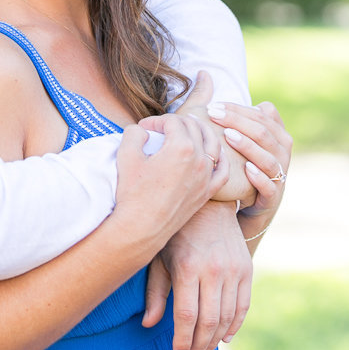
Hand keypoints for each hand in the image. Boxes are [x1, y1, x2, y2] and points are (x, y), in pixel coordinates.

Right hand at [115, 111, 229, 245]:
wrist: (141, 228)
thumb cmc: (132, 193)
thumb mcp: (126, 156)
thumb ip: (135, 133)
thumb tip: (143, 131)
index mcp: (181, 147)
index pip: (172, 121)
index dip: (156, 121)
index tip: (144, 128)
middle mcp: (199, 160)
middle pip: (193, 127)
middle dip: (176, 122)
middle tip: (162, 128)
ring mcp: (206, 177)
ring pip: (213, 143)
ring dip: (201, 131)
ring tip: (190, 128)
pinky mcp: (207, 192)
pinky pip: (223, 170)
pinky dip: (220, 157)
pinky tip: (213, 152)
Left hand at [143, 202, 251, 349]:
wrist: (208, 205)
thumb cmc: (176, 233)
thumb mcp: (160, 258)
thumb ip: (155, 292)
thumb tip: (148, 324)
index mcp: (188, 267)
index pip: (187, 316)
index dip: (183, 340)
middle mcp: (213, 270)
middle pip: (208, 321)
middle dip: (199, 346)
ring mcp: (233, 270)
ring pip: (227, 318)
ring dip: (215, 340)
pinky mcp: (247, 269)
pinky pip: (243, 306)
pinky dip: (235, 325)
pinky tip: (225, 338)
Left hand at [206, 99, 292, 222]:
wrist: (242, 210)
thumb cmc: (237, 167)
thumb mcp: (233, 138)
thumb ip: (225, 111)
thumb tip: (204, 75)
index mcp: (276, 136)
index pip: (262, 115)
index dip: (238, 109)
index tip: (212, 105)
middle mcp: (281, 154)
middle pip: (265, 132)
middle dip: (238, 121)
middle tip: (213, 114)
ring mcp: (279, 176)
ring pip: (270, 157)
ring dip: (249, 145)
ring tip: (227, 136)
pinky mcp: (272, 198)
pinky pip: (271, 186)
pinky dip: (260, 177)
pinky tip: (246, 169)